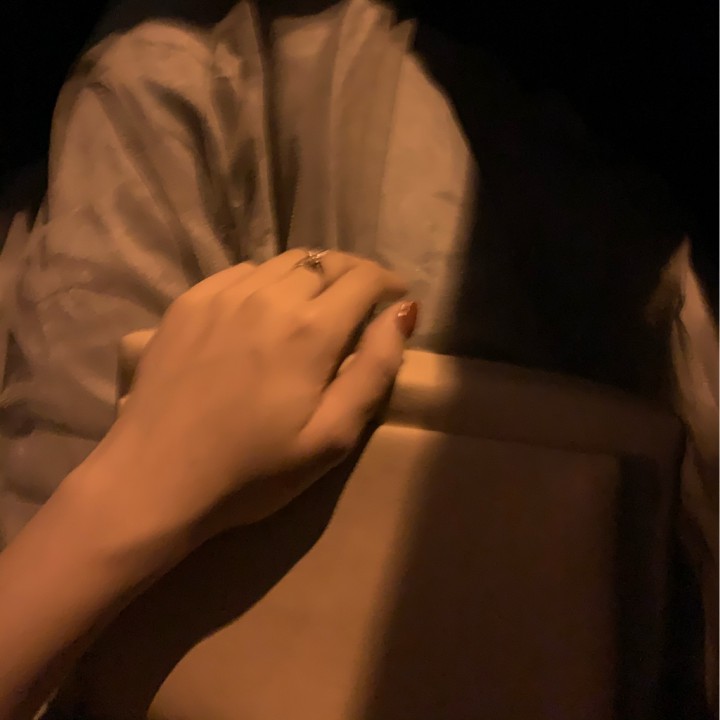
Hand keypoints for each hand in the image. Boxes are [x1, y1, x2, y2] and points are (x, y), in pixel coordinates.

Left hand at [99, 249, 414, 531]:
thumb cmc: (253, 472)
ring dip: (310, 276)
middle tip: (361, 300)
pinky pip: (242, 273)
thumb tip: (402, 314)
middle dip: (353, 275)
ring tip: (315, 303)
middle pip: (325, 262)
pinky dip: (266, 282)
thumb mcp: (331, 437)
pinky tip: (262, 310)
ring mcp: (222, 295)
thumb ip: (374, 370)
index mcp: (311, 329)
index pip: (363, 279)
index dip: (387, 283)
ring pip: (283, 263)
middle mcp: (268, 296)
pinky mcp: (188, 301)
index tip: (395, 298)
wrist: (155, 480)